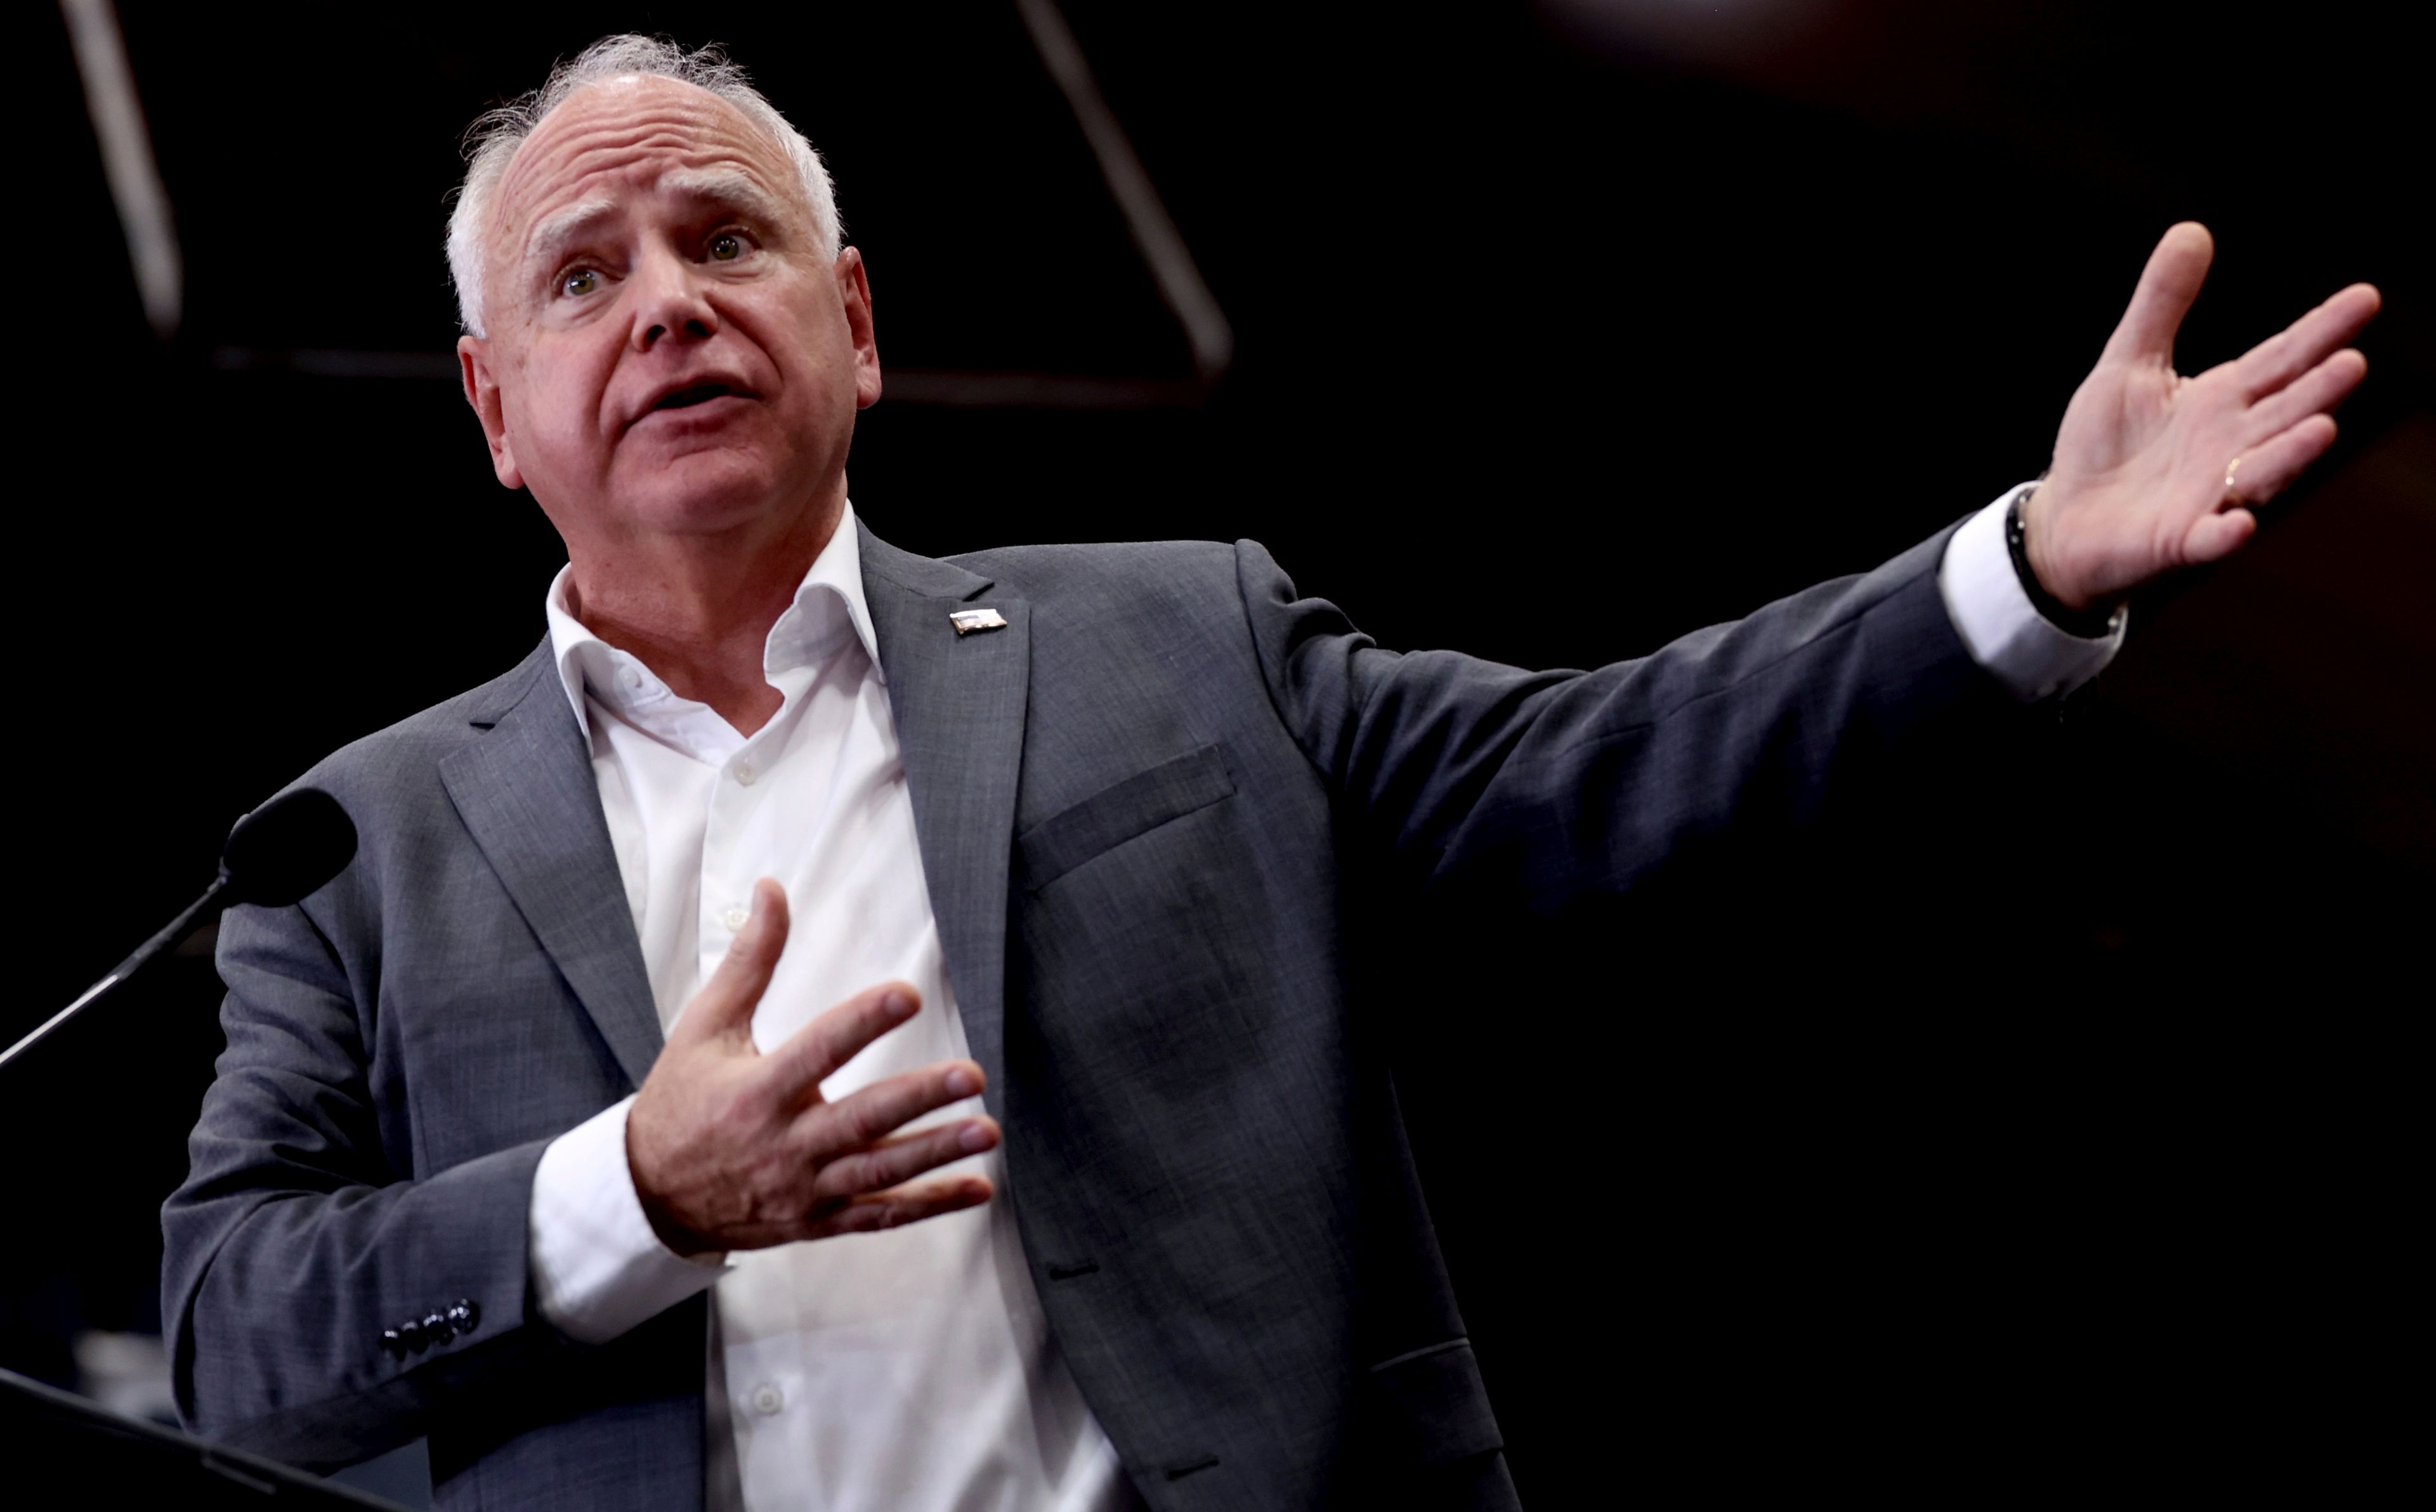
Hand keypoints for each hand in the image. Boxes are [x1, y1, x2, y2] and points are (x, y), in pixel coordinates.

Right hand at [625, 878, 996, 1254]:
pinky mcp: (816, 1219)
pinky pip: (880, 1215)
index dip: (863, 1022)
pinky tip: (977, 1186)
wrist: (649, 1195)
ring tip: (985, 1130)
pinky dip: (930, 1205)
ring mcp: (803, 1188)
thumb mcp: (704, 1025)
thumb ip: (750, 960)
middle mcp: (783, 1144)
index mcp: (756, 1091)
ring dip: (936, 1152)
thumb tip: (772, 889)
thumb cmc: (681, 1100)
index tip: (908, 996)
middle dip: (918, 1098)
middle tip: (971, 1074)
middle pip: (860, 1119)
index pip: (818, 1050)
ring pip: (878, 1172)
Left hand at [2023, 223, 2379, 610]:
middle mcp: (2232, 446)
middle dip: (2317, 393)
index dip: (2322, 330)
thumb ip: (2162, 304)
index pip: (2283, 358)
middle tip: (2352, 363)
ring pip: (2262, 472)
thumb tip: (2192, 230)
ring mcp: (2211, 494)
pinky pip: (2209, 538)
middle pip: (2284, 413)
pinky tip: (2238, 523)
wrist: (2067, 519)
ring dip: (2291, 454)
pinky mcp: (2179, 540)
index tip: (2366, 297)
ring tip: (2322, 429)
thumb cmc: (2106, 443)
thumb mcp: (2128, 362)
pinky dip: (2224, 532)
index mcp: (2224, 400)